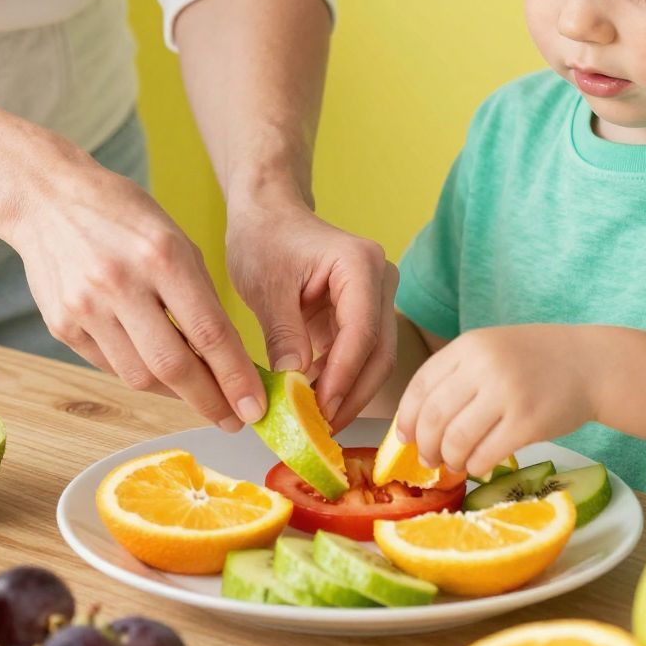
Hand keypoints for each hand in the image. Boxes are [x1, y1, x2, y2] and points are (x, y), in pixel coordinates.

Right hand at [7, 141, 266, 427]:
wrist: (46, 198)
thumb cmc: (122, 214)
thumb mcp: (174, 237)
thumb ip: (197, 293)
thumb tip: (225, 356)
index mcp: (162, 255)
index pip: (209, 331)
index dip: (235, 376)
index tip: (255, 406)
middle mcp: (121, 284)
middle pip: (173, 365)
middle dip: (210, 401)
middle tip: (233, 419)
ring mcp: (86, 308)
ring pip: (139, 376)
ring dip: (175, 393)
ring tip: (197, 393)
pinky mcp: (61, 325)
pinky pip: (110, 366)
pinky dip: (139, 374)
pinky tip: (156, 371)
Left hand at [225, 190, 398, 429]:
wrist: (268, 215)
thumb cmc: (265, 239)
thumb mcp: (266, 286)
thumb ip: (283, 333)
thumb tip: (294, 384)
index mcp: (360, 264)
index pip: (361, 332)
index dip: (342, 377)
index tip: (319, 412)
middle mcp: (381, 279)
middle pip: (378, 351)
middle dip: (351, 394)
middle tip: (320, 429)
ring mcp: (377, 297)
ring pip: (375, 358)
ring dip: (347, 392)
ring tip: (315, 423)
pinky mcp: (365, 314)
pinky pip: (360, 355)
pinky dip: (339, 381)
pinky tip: (314, 402)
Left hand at [394, 326, 596, 479]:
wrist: (591, 363)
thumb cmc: (536, 360)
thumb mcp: (492, 350)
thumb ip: (458, 376)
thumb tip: (417, 423)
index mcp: (469, 346)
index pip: (420, 386)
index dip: (407, 418)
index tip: (405, 438)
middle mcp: (484, 366)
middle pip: (434, 417)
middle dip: (425, 446)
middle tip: (428, 459)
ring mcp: (507, 394)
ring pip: (456, 440)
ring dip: (449, 460)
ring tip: (454, 464)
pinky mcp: (528, 422)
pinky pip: (485, 455)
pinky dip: (474, 466)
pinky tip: (479, 465)